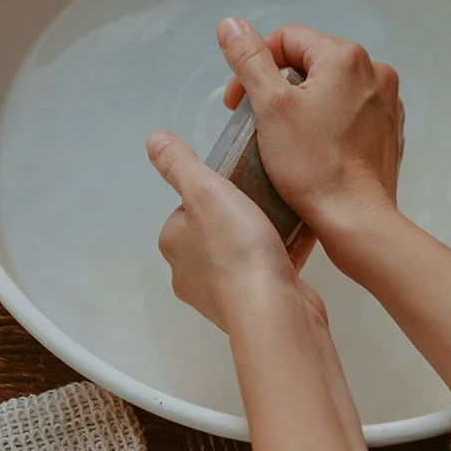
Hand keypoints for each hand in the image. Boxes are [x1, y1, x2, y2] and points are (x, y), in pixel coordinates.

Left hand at [146, 130, 324, 334]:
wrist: (273, 309)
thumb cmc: (237, 251)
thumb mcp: (205, 190)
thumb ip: (179, 164)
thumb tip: (155, 141)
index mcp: (173, 243)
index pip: (188, 207)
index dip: (215, 192)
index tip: (237, 186)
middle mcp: (190, 272)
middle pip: (215, 230)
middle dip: (239, 216)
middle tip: (263, 201)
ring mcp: (221, 293)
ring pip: (240, 253)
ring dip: (260, 238)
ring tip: (282, 221)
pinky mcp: (252, 304)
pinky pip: (263, 272)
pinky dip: (278, 258)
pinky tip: (295, 244)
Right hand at [217, 18, 403, 260]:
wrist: (356, 219)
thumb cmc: (314, 168)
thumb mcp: (270, 107)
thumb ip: (249, 60)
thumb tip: (231, 26)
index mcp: (345, 57)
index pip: (287, 39)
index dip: (255, 66)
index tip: (239, 103)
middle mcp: (374, 72)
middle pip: (310, 62)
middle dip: (279, 86)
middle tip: (258, 122)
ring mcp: (386, 102)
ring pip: (331, 88)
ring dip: (304, 104)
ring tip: (286, 138)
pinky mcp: (389, 129)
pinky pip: (350, 113)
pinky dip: (329, 123)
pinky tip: (314, 150)